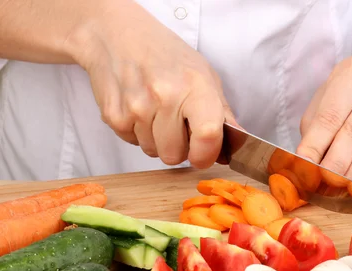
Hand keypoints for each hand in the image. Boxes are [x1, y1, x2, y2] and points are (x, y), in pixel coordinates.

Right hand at [73, 1, 236, 167]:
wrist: (118, 36)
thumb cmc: (166, 55)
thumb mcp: (204, 76)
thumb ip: (222, 112)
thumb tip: (238, 142)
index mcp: (194, 87)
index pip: (207, 136)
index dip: (206, 154)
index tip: (204, 154)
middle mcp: (164, 97)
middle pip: (175, 155)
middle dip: (179, 147)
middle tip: (177, 125)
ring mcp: (136, 108)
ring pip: (153, 152)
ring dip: (157, 140)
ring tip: (156, 112)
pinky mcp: (114, 116)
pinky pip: (133, 143)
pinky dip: (138, 133)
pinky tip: (140, 109)